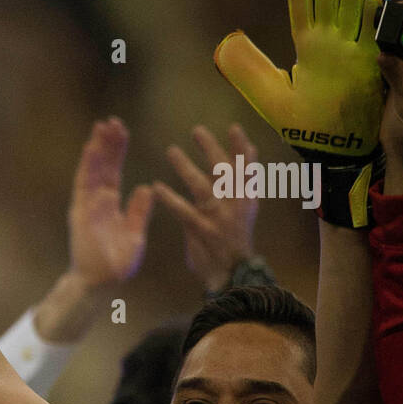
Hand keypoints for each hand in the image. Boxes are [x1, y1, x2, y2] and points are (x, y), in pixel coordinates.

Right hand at [66, 118, 153, 289]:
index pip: (113, 172)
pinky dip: (88, 167)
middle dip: (106, 144)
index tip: (121, 131)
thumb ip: (138, 211)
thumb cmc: (117, 263)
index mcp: (110, 206)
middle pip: (101, 166)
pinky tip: (93, 149)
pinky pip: (84, 186)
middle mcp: (95, 202)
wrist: (101, 283)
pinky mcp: (80, 213)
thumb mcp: (135, 234)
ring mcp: (86, 206)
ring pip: (91, 171)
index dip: (117, 152)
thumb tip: (146, 188)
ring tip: (101, 127)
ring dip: (96, 149)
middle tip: (111, 121)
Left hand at [154, 124, 259, 291]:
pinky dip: (169, 198)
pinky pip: (184, 212)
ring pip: (202, 187)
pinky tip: (157, 187)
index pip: (245, 169)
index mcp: (245, 199)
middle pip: (224, 172)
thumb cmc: (233, 239)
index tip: (235, 128)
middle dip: (211, 150)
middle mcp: (234, 205)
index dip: (241, 149)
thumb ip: (237, 183)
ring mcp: (218, 218)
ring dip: (186, 168)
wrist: (233, 275)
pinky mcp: (202, 231)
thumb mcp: (242, 209)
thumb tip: (240, 153)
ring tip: (172, 151)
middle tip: (197, 130)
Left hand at [215, 0, 384, 165]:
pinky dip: (371, 14)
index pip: (302, 5)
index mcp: (311, 48)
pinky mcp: (370, 68)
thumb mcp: (269, 97)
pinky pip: (373, 36)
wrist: (332, 154)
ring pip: (352, 10)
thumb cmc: (304, 128)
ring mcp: (354, 53)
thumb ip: (248, 70)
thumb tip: (225, 43)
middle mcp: (333, 45)